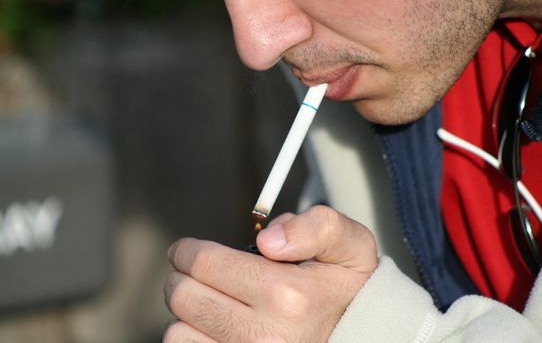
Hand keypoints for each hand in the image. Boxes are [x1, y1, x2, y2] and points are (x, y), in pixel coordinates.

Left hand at [163, 205, 377, 342]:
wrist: (362, 338)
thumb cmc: (348, 289)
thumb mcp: (350, 244)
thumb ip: (316, 227)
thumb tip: (266, 241)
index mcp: (289, 295)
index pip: (205, 264)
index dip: (187, 250)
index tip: (186, 249)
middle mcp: (267, 336)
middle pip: (183, 297)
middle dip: (182, 277)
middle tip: (194, 272)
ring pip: (178, 332)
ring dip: (188, 313)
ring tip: (212, 303)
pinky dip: (194, 338)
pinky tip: (216, 329)